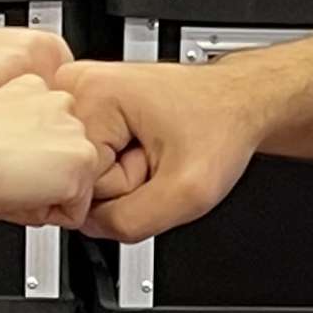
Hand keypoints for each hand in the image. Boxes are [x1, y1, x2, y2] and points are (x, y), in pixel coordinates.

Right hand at [0, 75, 107, 227]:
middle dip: (43, 179)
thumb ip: (20, 126)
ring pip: (76, 184)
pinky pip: (74, 212)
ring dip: (44, 196)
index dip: (29, 160)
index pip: (56, 135)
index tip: (3, 162)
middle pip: (71, 158)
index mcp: (36, 79)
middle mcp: (61, 99)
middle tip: (2, 179)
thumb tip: (32, 155)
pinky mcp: (78, 163)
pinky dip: (45, 216)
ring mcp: (73, 130)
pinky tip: (13, 198)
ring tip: (4, 186)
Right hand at [60, 58, 265, 242]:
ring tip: (150, 150)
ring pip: (80, 170)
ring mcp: (78, 94)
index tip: (152, 165)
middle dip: (120, 183)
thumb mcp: (188, 192)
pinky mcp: (85, 105)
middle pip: (76, 175)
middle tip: (154, 158)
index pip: (80, 183)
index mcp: (93, 94)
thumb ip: (128, 222)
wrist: (237, 103)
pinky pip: (86, 160)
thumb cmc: (221, 126)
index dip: (125, 188)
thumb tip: (88, 225)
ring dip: (119, 174)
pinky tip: (138, 146)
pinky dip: (115, 164)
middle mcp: (76, 87)